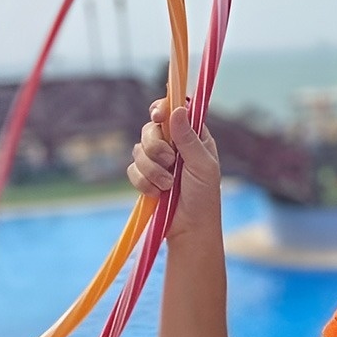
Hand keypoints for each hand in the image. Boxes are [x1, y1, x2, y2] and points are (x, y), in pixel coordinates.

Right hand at [127, 99, 220, 237]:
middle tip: (170, 161)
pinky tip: (158, 194)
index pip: (173, 111)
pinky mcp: (144, 177)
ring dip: (152, 170)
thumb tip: (178, 109)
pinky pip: (132, 170)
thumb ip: (189, 139)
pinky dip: (144, 183)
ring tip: (168, 186)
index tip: (158, 116)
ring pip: (138, 150)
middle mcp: (173, 145)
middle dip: (156, 147)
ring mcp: (156, 161)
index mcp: (191, 137)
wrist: (190, 228)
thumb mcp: (202, 166)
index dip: (162, 108)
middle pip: (150, 129)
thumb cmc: (204, 196)